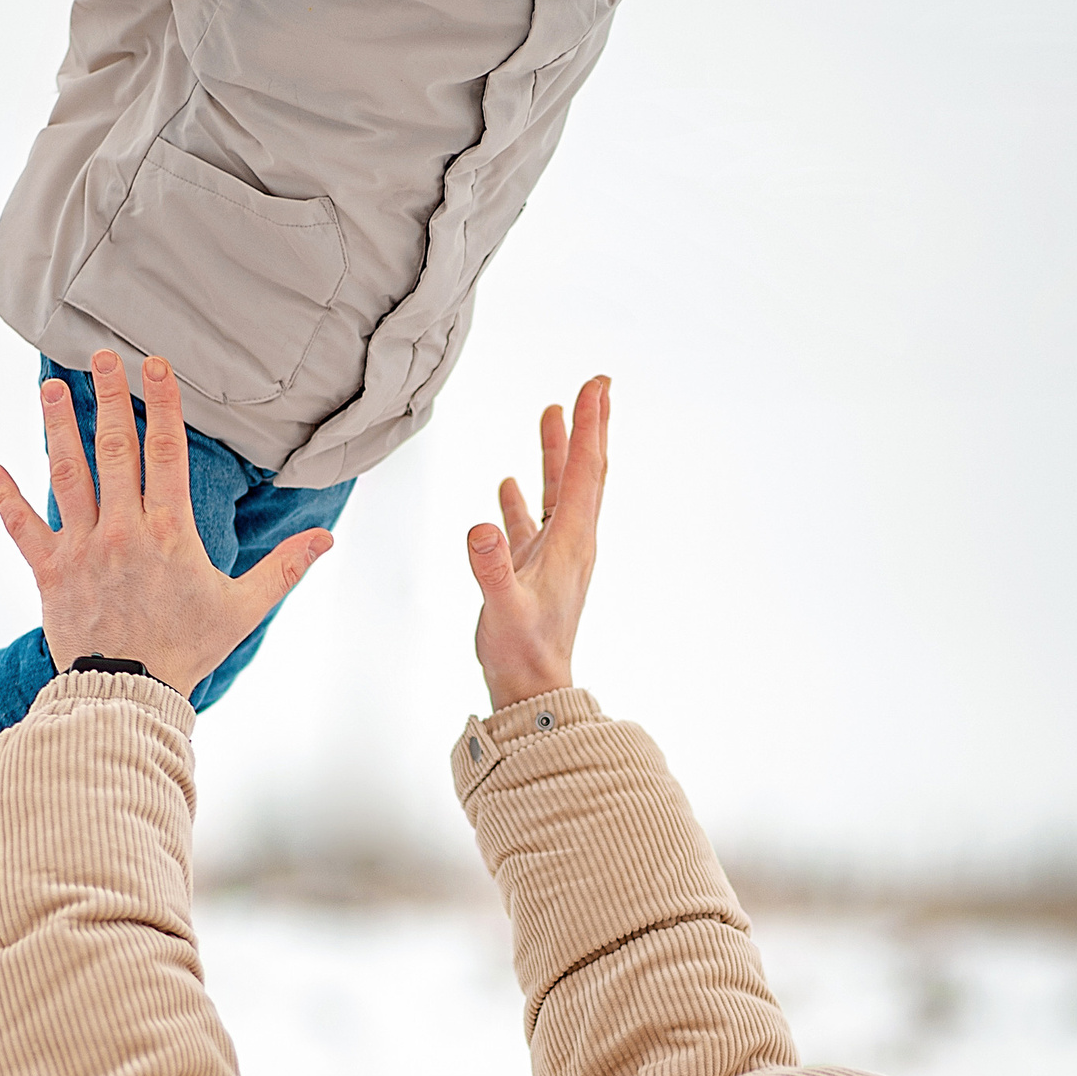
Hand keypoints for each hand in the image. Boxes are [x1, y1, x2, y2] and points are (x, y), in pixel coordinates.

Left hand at [0, 352, 332, 696]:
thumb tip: (328, 540)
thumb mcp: (243, 609)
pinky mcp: (50, 572)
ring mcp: (83, 549)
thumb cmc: (188, 650)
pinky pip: (22, 528)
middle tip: (100, 357)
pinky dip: (4, 497)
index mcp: (171, 533)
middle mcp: (124, 531)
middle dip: (109, 398)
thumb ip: (284, 568)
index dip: (162, 403)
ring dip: (57, 427)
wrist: (130, 696)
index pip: (167, 452)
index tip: (155, 365)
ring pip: (67, 475)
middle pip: (116, 449)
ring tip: (49, 387)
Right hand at [466, 376, 608, 708]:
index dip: (589, 426)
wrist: (529, 690)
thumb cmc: (522, 652)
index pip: (584, 472)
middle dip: (586, 427)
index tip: (595, 385)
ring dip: (556, 453)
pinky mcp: (531, 571)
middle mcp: (570, 543)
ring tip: (551, 415)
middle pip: (582, 473)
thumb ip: (492, 568)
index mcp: (571, 543)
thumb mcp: (505, 609)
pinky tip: (508, 484)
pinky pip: (531, 522)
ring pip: (559, 491)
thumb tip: (480, 526)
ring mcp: (552, 556)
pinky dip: (524, 498)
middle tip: (594, 386)